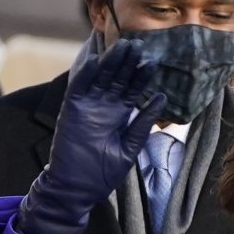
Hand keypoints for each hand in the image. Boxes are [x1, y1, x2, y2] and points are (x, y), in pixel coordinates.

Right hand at [11, 34, 163, 233]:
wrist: (77, 189)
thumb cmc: (103, 174)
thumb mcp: (129, 148)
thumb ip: (143, 124)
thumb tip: (162, 97)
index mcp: (120, 114)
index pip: (133, 89)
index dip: (142, 76)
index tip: (154, 62)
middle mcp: (104, 106)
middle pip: (118, 77)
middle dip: (128, 62)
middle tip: (139, 45)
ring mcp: (87, 105)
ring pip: (100, 76)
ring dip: (110, 61)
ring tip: (122, 46)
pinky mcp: (70, 109)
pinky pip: (78, 86)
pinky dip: (85, 73)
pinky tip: (96, 59)